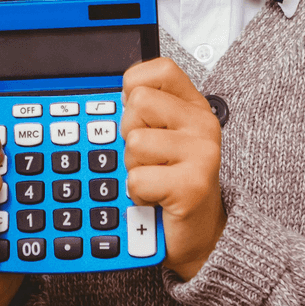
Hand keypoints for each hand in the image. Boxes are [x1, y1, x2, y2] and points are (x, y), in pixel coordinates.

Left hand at [120, 57, 226, 281]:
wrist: (197, 235)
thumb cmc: (173, 184)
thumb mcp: (162, 138)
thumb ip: (143, 113)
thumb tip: (101, 100)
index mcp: (194, 107)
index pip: (159, 70)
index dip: (134, 88)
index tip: (137, 115)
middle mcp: (203, 124)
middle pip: (139, 102)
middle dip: (128, 133)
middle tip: (147, 158)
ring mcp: (202, 153)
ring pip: (135, 142)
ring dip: (133, 167)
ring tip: (152, 179)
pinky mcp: (193, 185)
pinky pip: (137, 178)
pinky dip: (137, 194)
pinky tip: (154, 198)